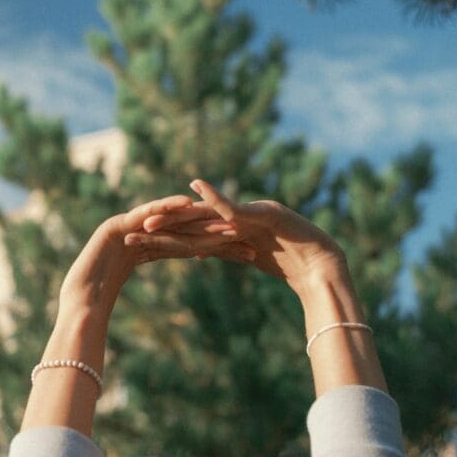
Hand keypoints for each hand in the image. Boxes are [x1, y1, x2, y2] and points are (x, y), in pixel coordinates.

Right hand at [59, 192, 256, 305]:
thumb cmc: (96, 313)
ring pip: (166, 222)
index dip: (216, 249)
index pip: (187, 247)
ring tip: (221, 213)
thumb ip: (156, 305)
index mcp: (143, 252)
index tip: (244, 254)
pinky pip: (145, 214)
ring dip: (194, 216)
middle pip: (182, 232)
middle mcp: (136, 236)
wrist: (75, 309)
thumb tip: (175, 307)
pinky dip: (164, 207)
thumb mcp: (139, 307)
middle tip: (244, 232)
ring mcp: (125, 228)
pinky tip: (185, 203)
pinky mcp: (115, 226)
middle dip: (212, 232)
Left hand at [132, 179, 344, 296]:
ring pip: (209, 215)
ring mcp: (251, 212)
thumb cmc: (292, 265)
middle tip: (133, 227)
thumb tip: (196, 252)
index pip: (194, 231)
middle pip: (196, 220)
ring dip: (180, 215)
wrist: (322, 267)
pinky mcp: (265, 213)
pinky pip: (236, 208)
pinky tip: (195, 190)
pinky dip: (217, 198)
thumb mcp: (250, 258)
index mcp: (231, 226)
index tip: (140, 240)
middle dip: (165, 224)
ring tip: (152, 216)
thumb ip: (226, 250)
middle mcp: (238, 215)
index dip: (167, 234)